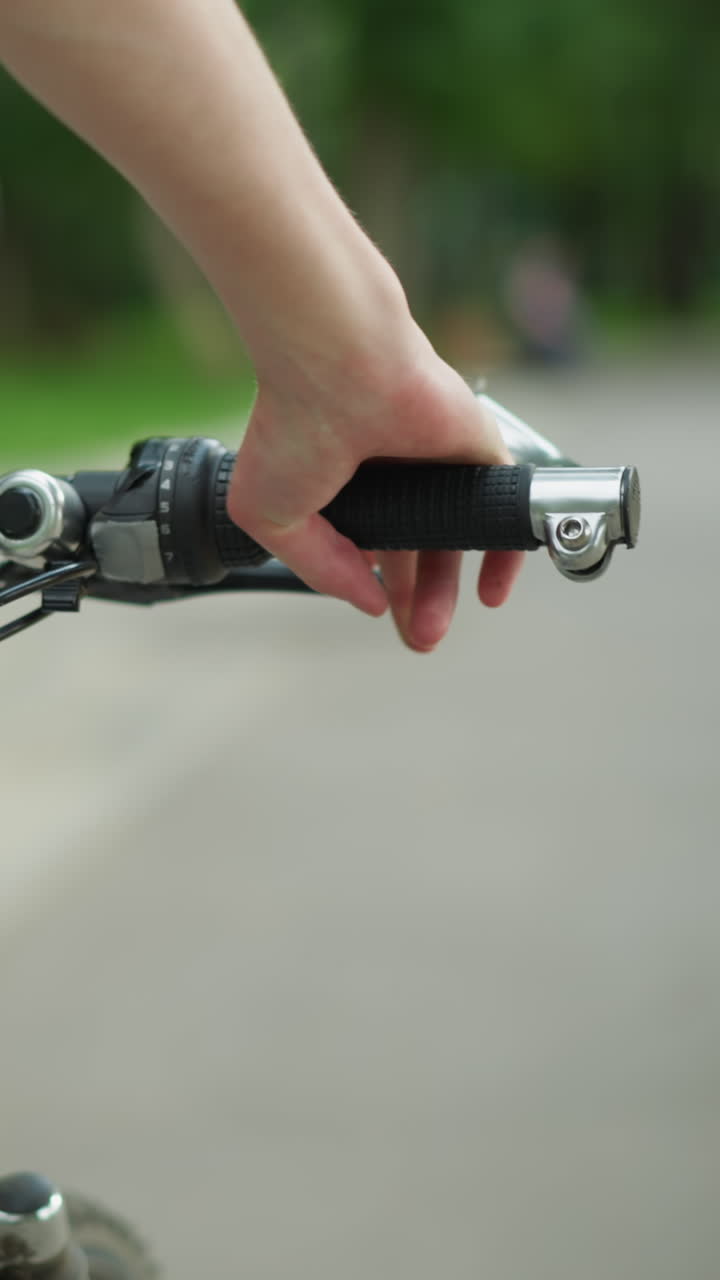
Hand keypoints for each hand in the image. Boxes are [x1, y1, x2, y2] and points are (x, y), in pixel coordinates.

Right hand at [227, 323, 523, 651]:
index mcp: (345, 482)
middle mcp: (393, 473)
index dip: (373, 584)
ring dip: (449, 590)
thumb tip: (368, 600)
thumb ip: (320, 568)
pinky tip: (493, 593)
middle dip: (415, 600)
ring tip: (432, 631)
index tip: (377, 610)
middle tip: (417, 639)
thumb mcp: (275, 517)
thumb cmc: (293, 425)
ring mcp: (437, 462)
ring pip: (455, 536)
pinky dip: (505, 555)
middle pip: (416, 550)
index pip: (371, 544)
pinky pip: (502, 511)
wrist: (339, 364)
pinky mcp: (478, 450)